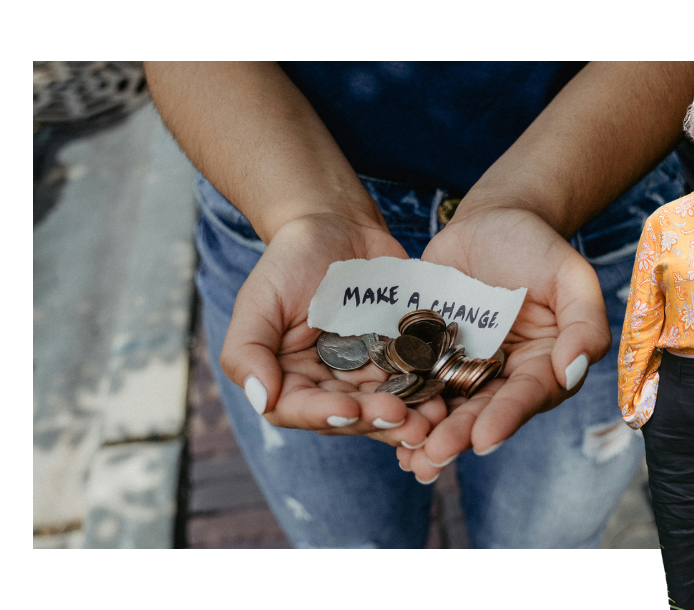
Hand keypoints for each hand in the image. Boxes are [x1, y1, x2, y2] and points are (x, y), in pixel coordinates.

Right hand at [220, 213, 446, 446]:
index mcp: (288, 378)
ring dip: (409, 418)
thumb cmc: (290, 260)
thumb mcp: (259, 299)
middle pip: (349, 416)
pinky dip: (429, 392)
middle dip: (376, 420)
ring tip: (432, 419)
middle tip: (404, 418)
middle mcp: (327, 385)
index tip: (350, 410)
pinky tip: (446, 396)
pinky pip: (415, 381)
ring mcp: (366, 374)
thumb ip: (247, 351)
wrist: (338, 226)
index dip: (324, 415)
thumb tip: (261, 399)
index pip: (299, 409)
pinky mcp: (399, 358)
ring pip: (386, 407)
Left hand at [397, 207, 610, 480]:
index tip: (484, 439)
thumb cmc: (537, 246)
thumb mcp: (570, 275)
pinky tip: (381, 424)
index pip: (527, 396)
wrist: (490, 221)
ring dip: (427, 433)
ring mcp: (463, 366)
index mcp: (543, 365)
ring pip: (446, 406)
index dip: (506, 418)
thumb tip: (573, 371)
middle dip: (458, 436)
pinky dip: (401, 402)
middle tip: (434, 456)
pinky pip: (415, 380)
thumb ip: (584, 322)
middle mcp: (503, 376)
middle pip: (482, 411)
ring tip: (408, 457)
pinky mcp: (429, 353)